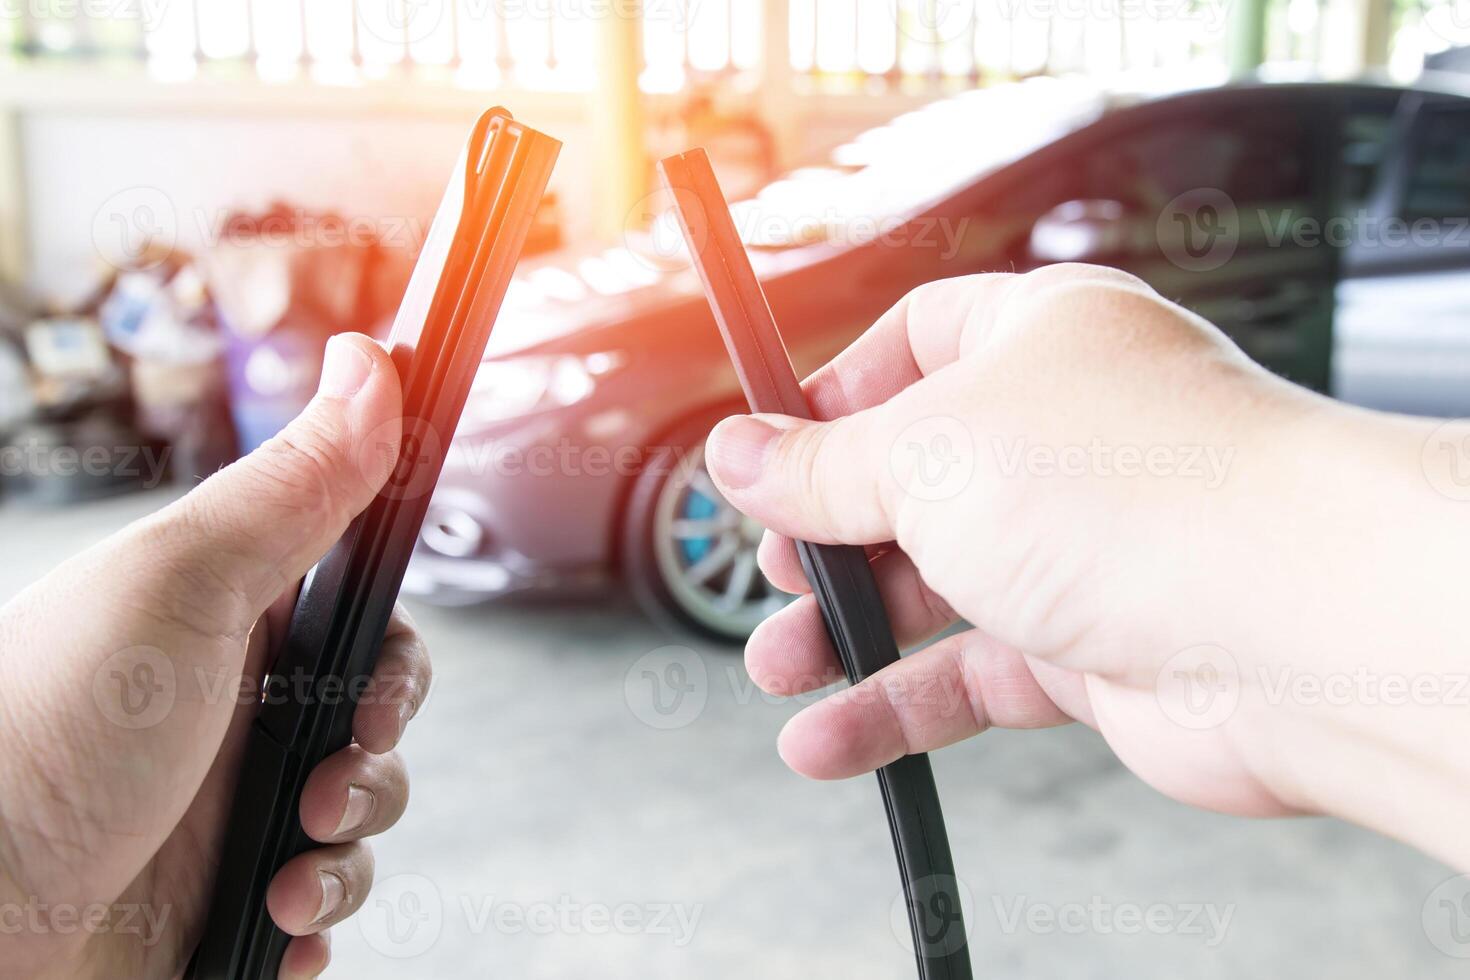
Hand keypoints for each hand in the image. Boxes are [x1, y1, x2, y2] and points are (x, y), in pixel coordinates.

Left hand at [0, 334, 429, 977]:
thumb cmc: (41, 736)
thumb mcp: (184, 585)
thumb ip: (297, 483)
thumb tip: (373, 360)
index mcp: (224, 624)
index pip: (361, 619)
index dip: (392, 660)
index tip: (376, 691)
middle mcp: (228, 712)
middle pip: (374, 723)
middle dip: (375, 763)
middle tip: (325, 784)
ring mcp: (224, 806)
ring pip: (359, 817)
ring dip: (349, 851)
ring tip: (288, 874)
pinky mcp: (220, 894)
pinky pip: (318, 904)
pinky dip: (315, 921)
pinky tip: (275, 925)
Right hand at [705, 264, 1469, 867]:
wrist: (1292, 626)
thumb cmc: (1137, 491)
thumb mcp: (923, 453)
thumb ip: (818, 466)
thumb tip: (734, 455)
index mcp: (1041, 339)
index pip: (917, 342)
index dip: (835, 395)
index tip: (772, 450)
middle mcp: (1070, 436)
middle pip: (916, 477)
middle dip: (831, 532)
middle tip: (777, 567)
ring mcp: (1089, 546)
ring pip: (941, 586)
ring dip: (848, 633)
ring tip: (776, 666)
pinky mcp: (1101, 648)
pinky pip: (976, 674)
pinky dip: (899, 707)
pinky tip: (831, 736)